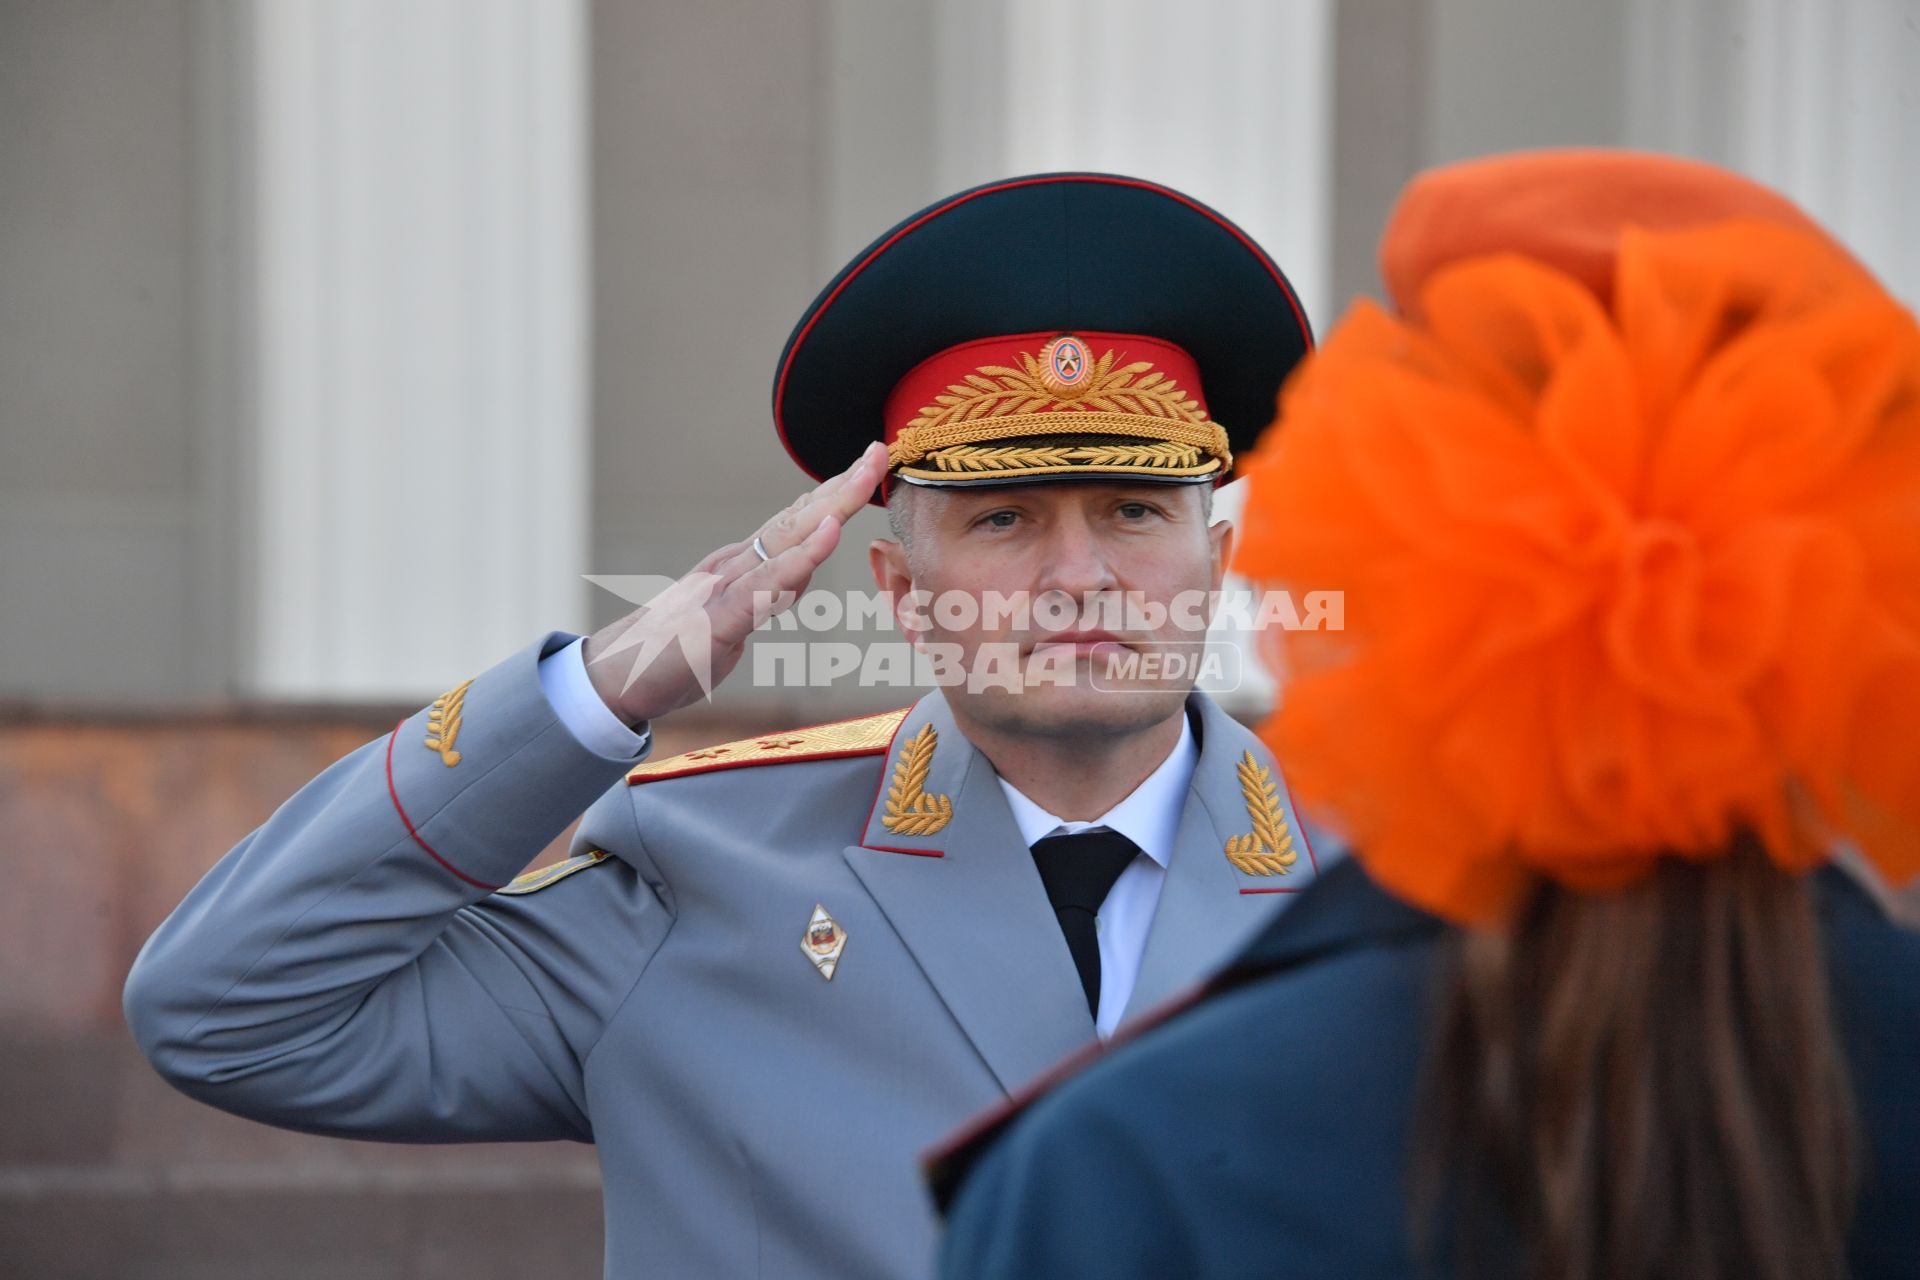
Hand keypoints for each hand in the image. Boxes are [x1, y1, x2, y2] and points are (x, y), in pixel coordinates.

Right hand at [581, 442, 888, 725]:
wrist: (612, 680)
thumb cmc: (670, 652)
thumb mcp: (731, 622)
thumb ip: (765, 595)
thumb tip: (799, 576)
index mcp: (738, 566)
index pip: (794, 522)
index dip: (833, 493)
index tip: (869, 465)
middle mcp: (733, 565)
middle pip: (796, 518)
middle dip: (842, 484)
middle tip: (879, 449)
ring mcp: (724, 588)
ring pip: (786, 539)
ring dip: (831, 506)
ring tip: (865, 475)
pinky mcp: (718, 620)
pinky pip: (766, 584)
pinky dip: (800, 558)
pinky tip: (829, 534)